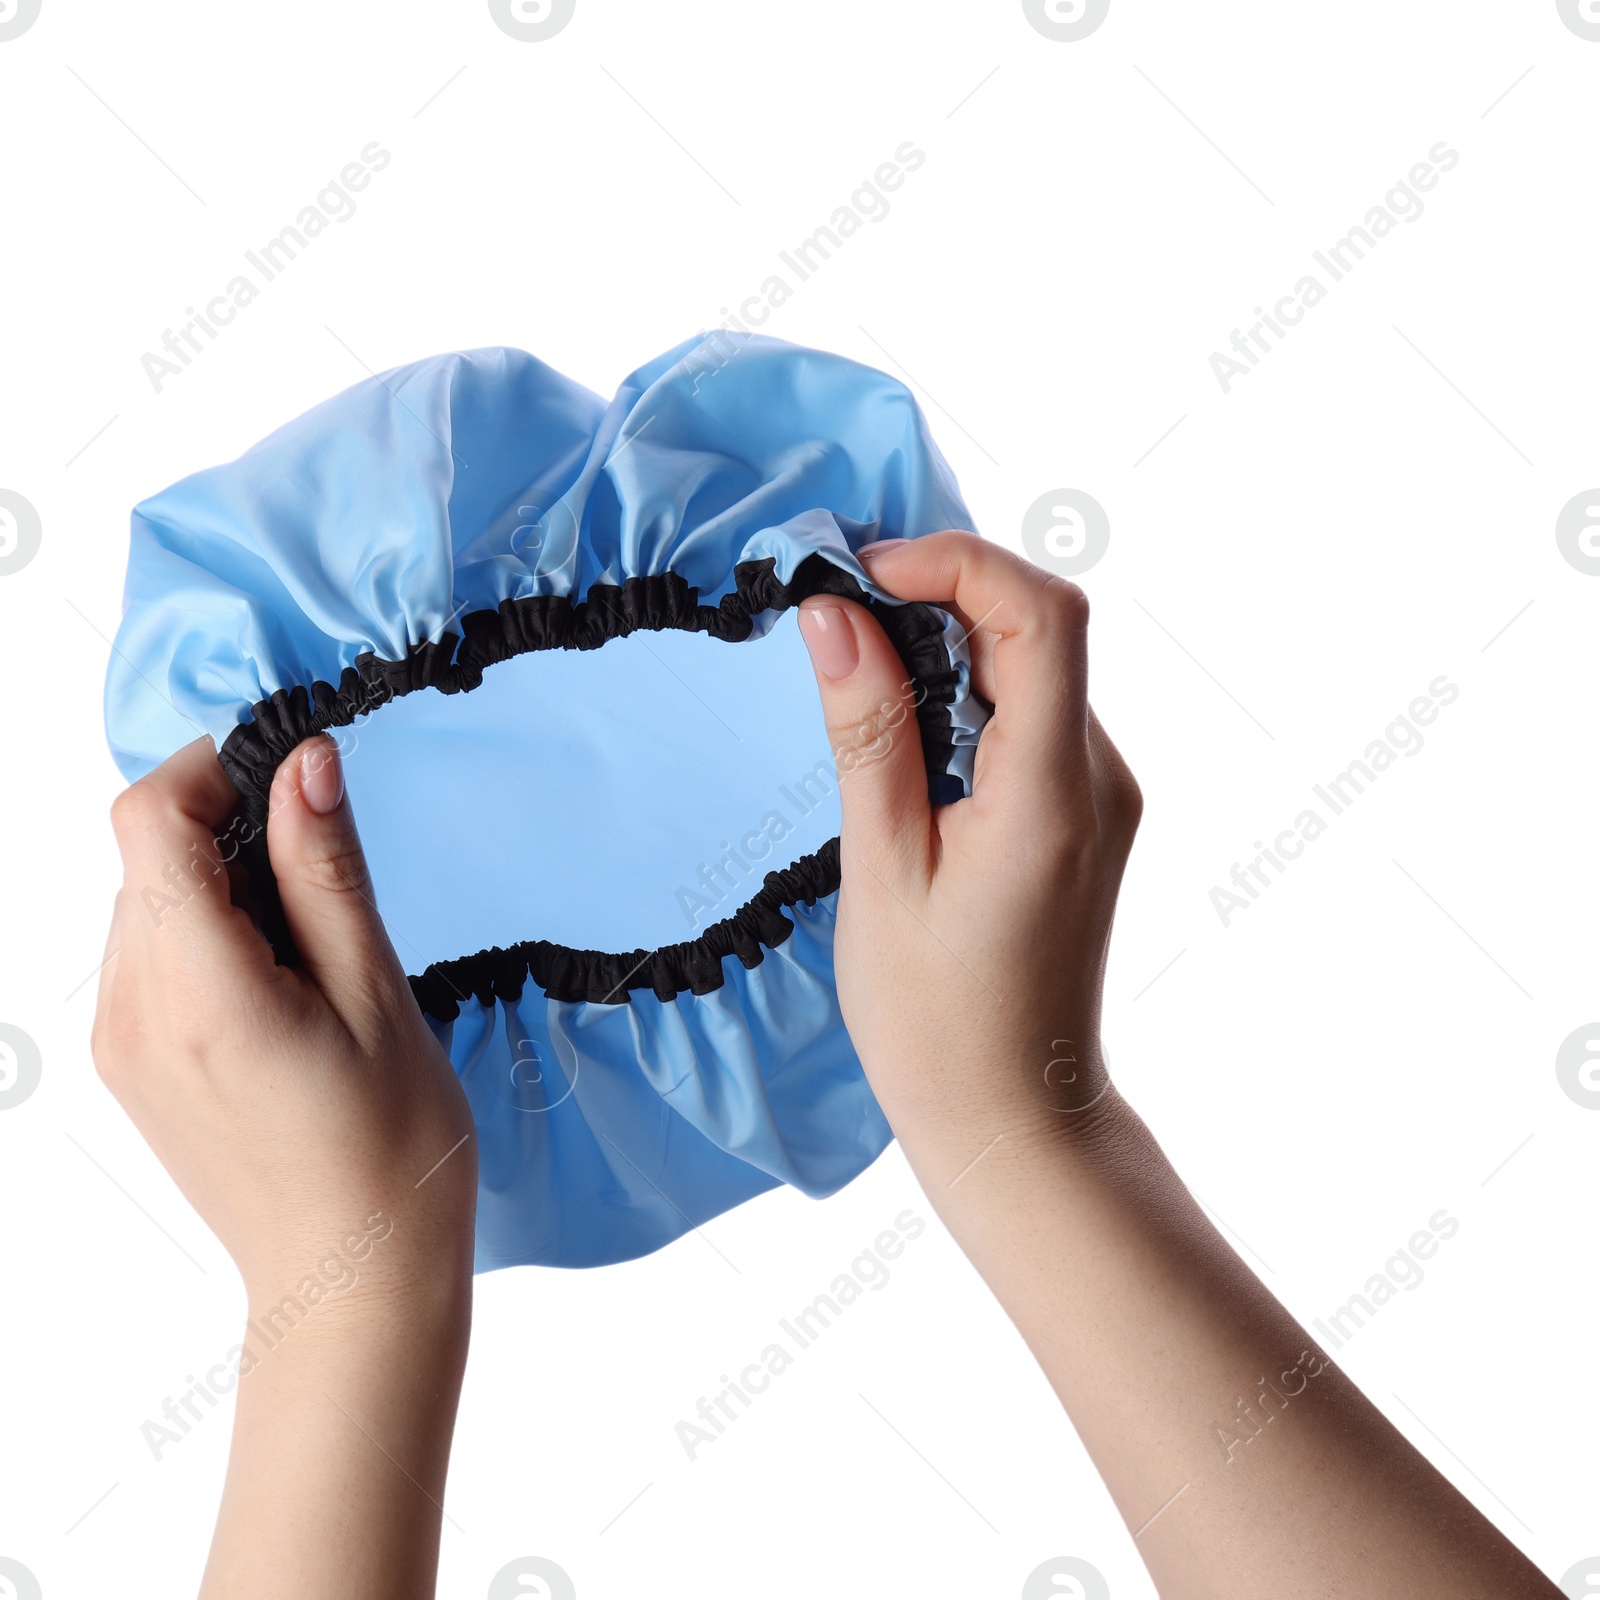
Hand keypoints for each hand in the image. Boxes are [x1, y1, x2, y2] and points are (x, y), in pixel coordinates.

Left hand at [93, 734, 477, 1598]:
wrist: (351, 1282)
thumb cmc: (390, 1150)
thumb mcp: (378, 995)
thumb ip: (326, 871)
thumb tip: (302, 760)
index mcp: (195, 992)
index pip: (148, 820)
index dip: (213, 769)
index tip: (293, 774)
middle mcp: (130, 1013)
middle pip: (145, 857)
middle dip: (229, 829)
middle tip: (328, 870)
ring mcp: (120, 1045)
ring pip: (147, 903)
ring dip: (223, 885)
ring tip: (316, 946)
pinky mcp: (132, 1066)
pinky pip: (152, 957)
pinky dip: (211, 935)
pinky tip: (285, 985)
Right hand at [799, 533, 1556, 1599]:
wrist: (1016, 1114)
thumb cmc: (936, 1020)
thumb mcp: (882, 872)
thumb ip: (868, 733)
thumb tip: (835, 616)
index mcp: (1054, 792)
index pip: (1041, 617)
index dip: (956, 564)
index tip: (862, 573)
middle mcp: (1099, 778)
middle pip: (1042, 627)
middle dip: (943, 588)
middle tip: (840, 601)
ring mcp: (1102, 795)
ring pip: (1037, 665)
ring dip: (949, 637)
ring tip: (854, 653)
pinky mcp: (1085, 813)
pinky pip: (1033, 714)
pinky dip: (967, 687)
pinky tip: (900, 714)